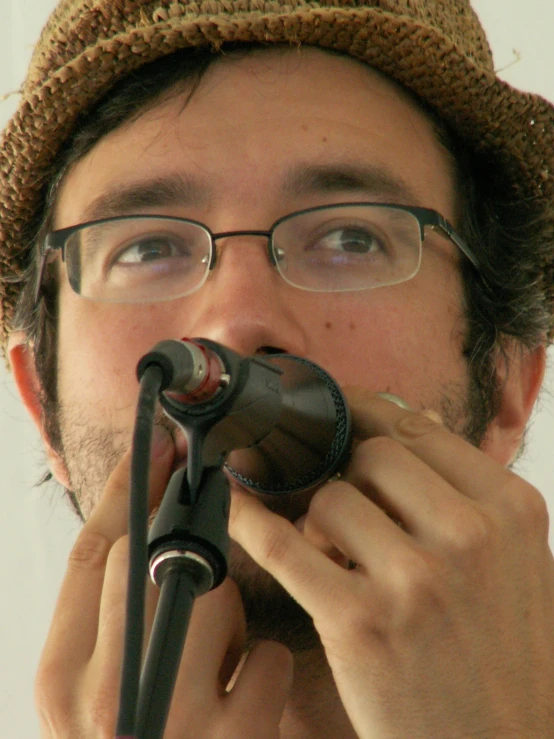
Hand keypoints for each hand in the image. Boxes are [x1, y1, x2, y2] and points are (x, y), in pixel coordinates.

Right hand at [35, 427, 291, 737]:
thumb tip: (138, 510)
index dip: (129, 489)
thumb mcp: (95, 689)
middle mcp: (105, 702)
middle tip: (194, 586)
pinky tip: (249, 705)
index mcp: (58, 681)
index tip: (160, 445)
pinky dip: (265, 670)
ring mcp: (175, 723)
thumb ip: (105, 609)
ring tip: (213, 665)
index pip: (90, 549)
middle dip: (179, 557)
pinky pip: (267, 656)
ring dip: (222, 615)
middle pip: (150, 558)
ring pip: (211, 591)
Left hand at [230, 388, 553, 737]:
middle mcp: (468, 535)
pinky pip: (282, 544)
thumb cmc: (507, 656)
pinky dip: (251, 520)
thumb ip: (467, 490)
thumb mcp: (515, 561)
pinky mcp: (359, 622)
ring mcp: (413, 580)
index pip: (419, 430)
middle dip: (348, 475)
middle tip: (346, 507)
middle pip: (370, 455)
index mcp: (510, 509)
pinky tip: (239, 507)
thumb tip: (416, 418)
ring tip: (337, 555)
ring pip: (329, 498)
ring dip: (319, 520)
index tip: (341, 417)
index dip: (368, 416)